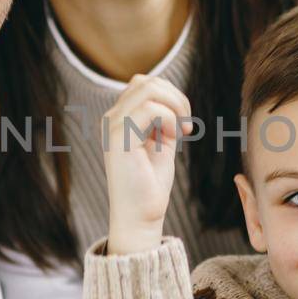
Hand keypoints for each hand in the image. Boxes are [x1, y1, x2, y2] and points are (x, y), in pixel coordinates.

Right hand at [103, 74, 190, 254]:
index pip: (144, 83)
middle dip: (176, 97)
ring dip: (175, 105)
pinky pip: (149, 109)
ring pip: (148, 88)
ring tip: (181, 131)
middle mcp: (111, 119)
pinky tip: (174, 137)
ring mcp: (112, 127)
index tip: (183, 125)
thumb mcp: (160, 142)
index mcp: (119, 119)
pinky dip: (169, 118)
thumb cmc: (151, 184)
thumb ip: (163, 119)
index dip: (170, 96)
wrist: (141, 217)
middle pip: (146, 81)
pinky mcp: (118, 139)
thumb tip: (173, 97)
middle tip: (186, 126)